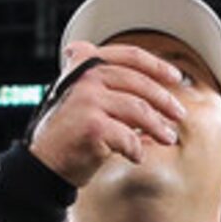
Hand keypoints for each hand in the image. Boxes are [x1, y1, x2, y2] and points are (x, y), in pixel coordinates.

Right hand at [27, 40, 190, 186]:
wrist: (42, 165)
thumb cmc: (66, 135)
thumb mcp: (83, 99)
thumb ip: (110, 87)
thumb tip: (159, 92)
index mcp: (83, 64)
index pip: (128, 56)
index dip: (157, 65)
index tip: (175, 78)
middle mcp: (84, 77)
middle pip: (139, 83)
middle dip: (164, 100)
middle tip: (178, 115)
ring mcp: (87, 99)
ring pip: (139, 109)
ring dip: (158, 126)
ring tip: (168, 137)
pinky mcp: (92, 125)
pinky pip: (129, 137)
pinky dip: (137, 149)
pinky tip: (136, 155)